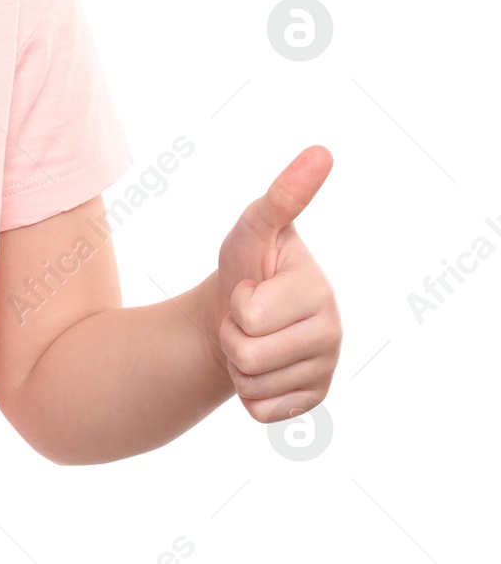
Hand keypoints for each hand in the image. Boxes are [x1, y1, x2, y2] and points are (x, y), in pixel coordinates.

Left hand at [197, 145, 341, 422]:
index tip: (252, 284)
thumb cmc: (245, 266)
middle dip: (231, 334)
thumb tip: (322, 151)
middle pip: (247, 354)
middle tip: (244, 316)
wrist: (234, 316)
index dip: (236, 301)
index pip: (249, 313)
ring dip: (238, 364)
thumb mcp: (253, 227)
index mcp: (319, 290)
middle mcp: (333, 332)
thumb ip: (284, 195)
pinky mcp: (312, 402)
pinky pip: (261, 412)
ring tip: (252, 337)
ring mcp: (326, 371)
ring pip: (252, 386)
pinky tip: (262, 368)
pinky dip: (248, 392)